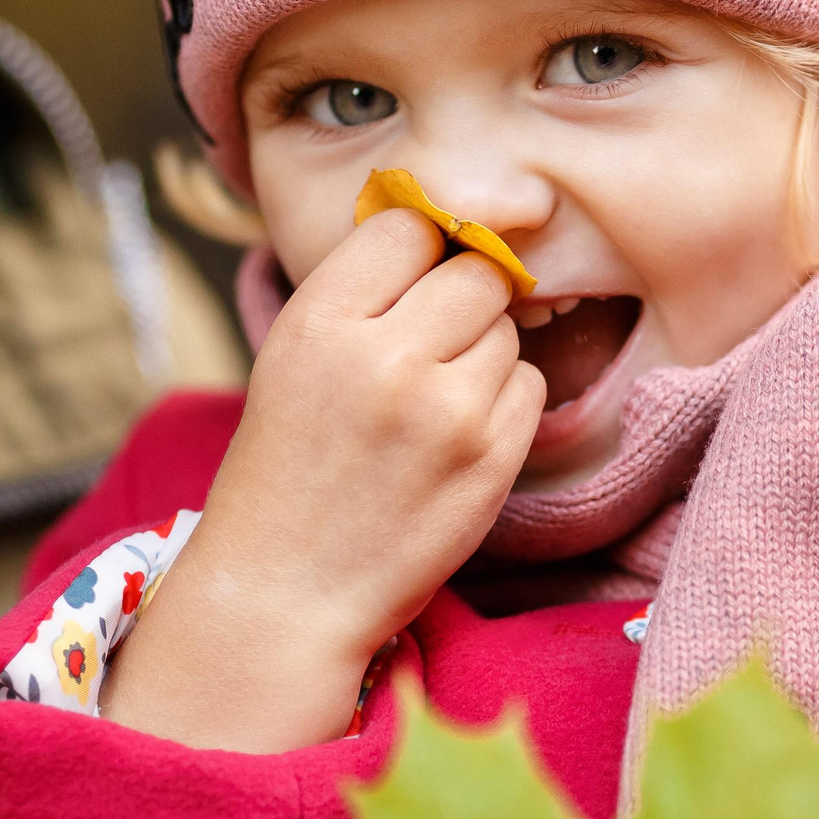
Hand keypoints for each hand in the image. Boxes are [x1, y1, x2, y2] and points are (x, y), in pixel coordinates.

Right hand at [104, 209, 544, 751]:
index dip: (417, 252)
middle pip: (476, 274)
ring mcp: (446, 411)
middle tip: (428, 348)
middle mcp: (385, 357)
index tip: (408, 287)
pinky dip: (506, 403)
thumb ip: (364, 295)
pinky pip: (531, 386)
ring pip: (507, 332)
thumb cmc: (289, 469)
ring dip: (483, 357)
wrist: (287, 591)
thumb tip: (449, 234)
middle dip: (461, 302)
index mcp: (320, 321)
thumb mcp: (293, 357)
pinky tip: (458, 437)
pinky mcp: (492, 460)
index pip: (409, 227)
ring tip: (430, 407)